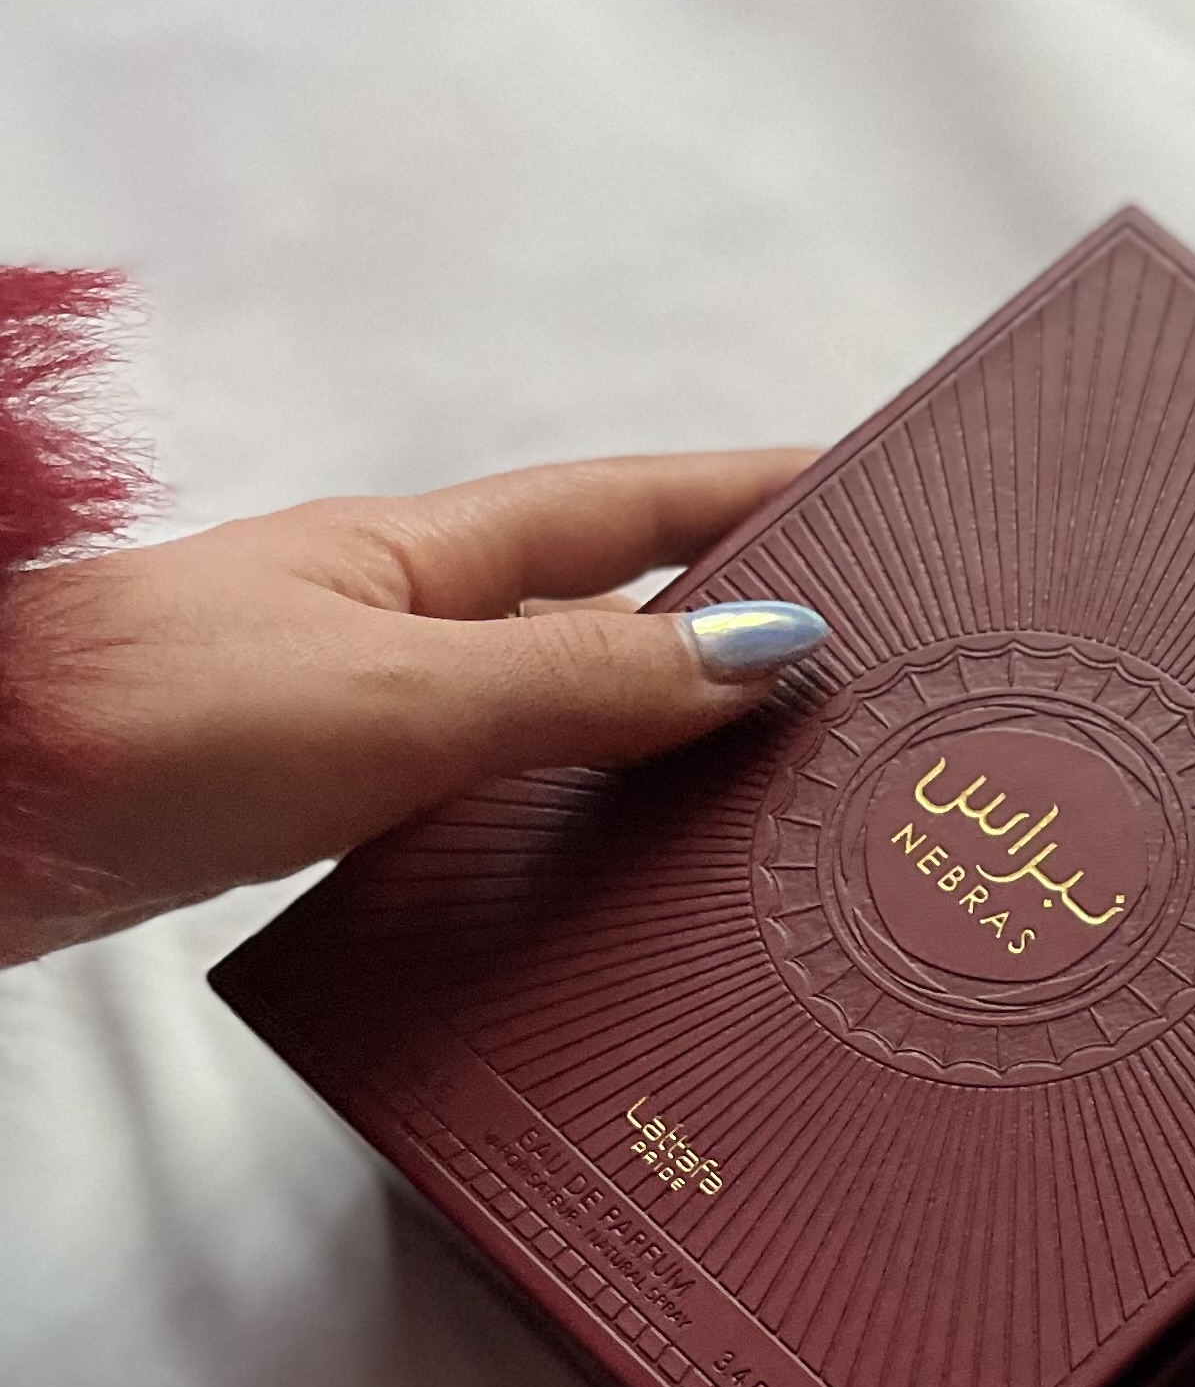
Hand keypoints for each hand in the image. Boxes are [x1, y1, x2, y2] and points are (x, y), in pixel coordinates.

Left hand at [0, 450, 823, 961]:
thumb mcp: (397, 697)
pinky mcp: (301, 819)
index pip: (622, 510)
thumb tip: (765, 651)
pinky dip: (560, 837)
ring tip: (767, 807)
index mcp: (417, 563)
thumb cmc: (146, 722)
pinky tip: (598, 895)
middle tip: (855, 682)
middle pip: (594, 620)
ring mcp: (345, 722)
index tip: (857, 491)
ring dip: (648, 755)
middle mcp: (390, 630)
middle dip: (724, 636)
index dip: (741, 494)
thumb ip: (577, 684)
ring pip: (540, 726)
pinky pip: (478, 812)